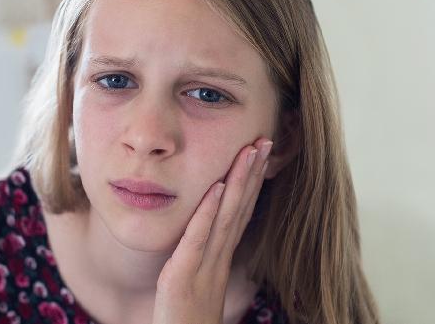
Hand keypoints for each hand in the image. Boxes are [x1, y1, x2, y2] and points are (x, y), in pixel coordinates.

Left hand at [151, 138, 272, 323]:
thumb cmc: (186, 319)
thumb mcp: (197, 283)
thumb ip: (202, 258)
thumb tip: (206, 235)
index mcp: (219, 257)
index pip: (240, 213)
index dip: (251, 183)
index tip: (260, 154)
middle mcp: (217, 259)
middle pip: (240, 209)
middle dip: (253, 173)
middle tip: (265, 140)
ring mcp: (202, 268)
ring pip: (226, 218)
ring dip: (239, 182)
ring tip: (250, 151)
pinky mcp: (181, 277)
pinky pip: (197, 240)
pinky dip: (208, 213)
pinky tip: (216, 187)